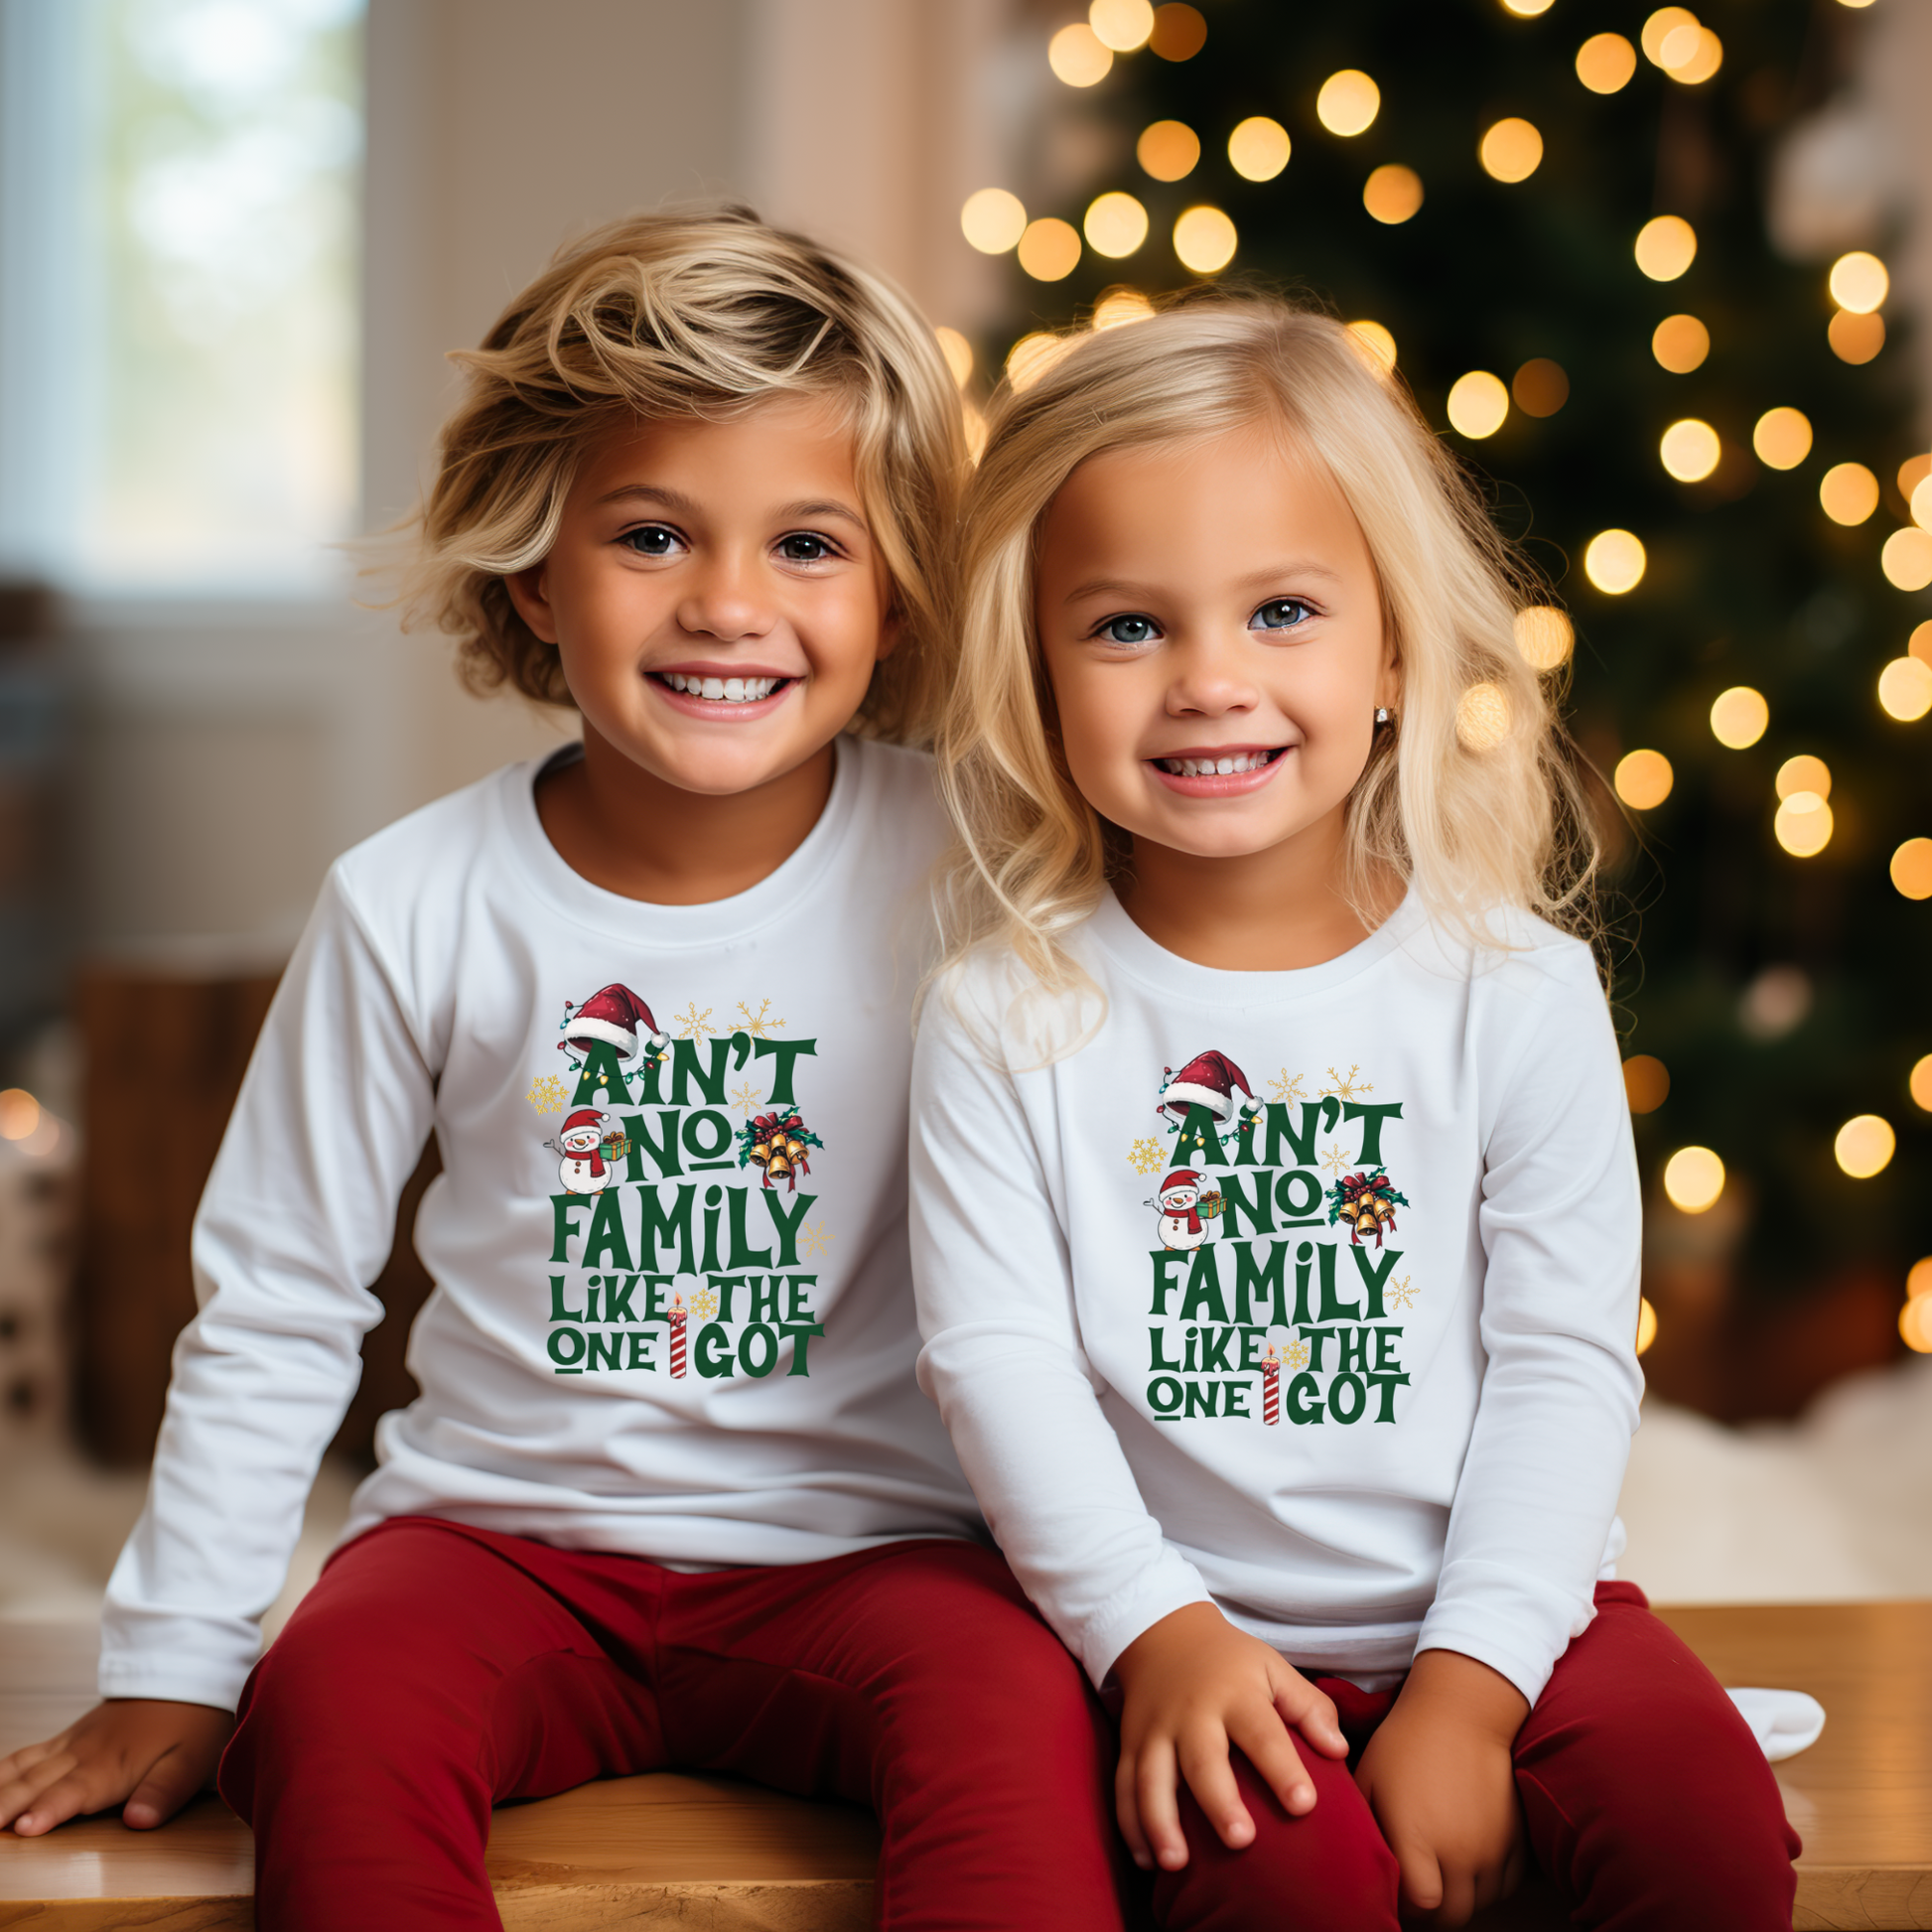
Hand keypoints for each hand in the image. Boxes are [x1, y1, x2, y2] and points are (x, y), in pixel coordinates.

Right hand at [0, 1699, 233, 1835]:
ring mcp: (70, 1745)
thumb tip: (138, 1822)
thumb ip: (164, 1792)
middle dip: (2, 1809)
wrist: (184, 1673)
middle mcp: (82, 1756)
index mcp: (110, 1767)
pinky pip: (25, 1755)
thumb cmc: (192, 1721)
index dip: (48, 1811)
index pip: (73, 1793)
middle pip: (34, 1786)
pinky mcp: (67, 1738)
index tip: (23, 1828)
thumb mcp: (192, 1759)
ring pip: (21, 1770)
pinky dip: (0, 1772)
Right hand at [1109, 1601, 1348, 1872]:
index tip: (1304, 1804)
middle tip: (1240, 1839)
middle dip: (1219, 1801)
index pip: (1262, 1733)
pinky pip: (1123, 1787)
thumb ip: (1309, 1706)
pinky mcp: (1130, 1745)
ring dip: (1161, 1821)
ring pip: (1152, 1777)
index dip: (1282, 1769)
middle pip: (1203, 1760)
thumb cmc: (1231, 1662)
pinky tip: (1147, 1861)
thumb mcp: (1272, 1667)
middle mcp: (1191, 1713)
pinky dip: (1130, 1824)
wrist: (1164, 1634)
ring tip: (1176, 1864)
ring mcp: (1155, 1730)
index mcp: (1235, 1693)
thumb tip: (1338, 1750)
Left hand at [1353, 1649, 1529, 1925]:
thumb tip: (1357, 1865)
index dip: (1405, 1906)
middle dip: (1432, 1913)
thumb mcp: (1369, 1779)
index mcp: (1418, 1837)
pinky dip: (1488, 1886)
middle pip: (1453, 1915)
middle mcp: (1459, 1851)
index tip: (1395, 1891)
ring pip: (1481, 1903)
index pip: (1421, 1905)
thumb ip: (1363, 1828)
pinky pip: (1506, 1885)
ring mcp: (1493, 1848)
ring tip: (1442, 1876)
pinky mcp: (1517, 1839)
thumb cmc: (1405, 1742)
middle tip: (1417, 1890)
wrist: (1462, 1710)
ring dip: (1460, 1899)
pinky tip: (1469, 1867)